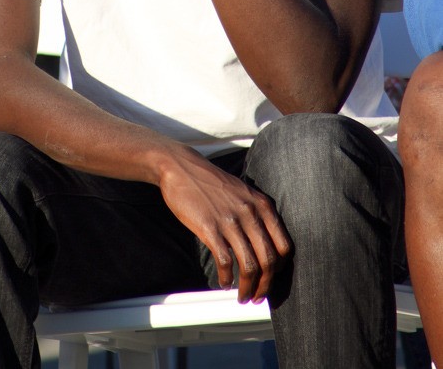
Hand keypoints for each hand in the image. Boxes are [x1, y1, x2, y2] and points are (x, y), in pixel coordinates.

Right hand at [159, 148, 291, 303]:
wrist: (182, 168)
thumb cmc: (211, 182)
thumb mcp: (242, 192)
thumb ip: (256, 213)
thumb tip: (264, 244)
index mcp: (262, 205)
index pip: (284, 245)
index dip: (280, 268)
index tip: (271, 278)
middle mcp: (250, 213)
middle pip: (269, 260)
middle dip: (266, 285)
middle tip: (259, 297)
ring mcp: (230, 221)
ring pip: (249, 265)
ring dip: (248, 288)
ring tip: (243, 297)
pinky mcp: (210, 228)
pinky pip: (225, 261)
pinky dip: (227, 277)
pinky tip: (224, 282)